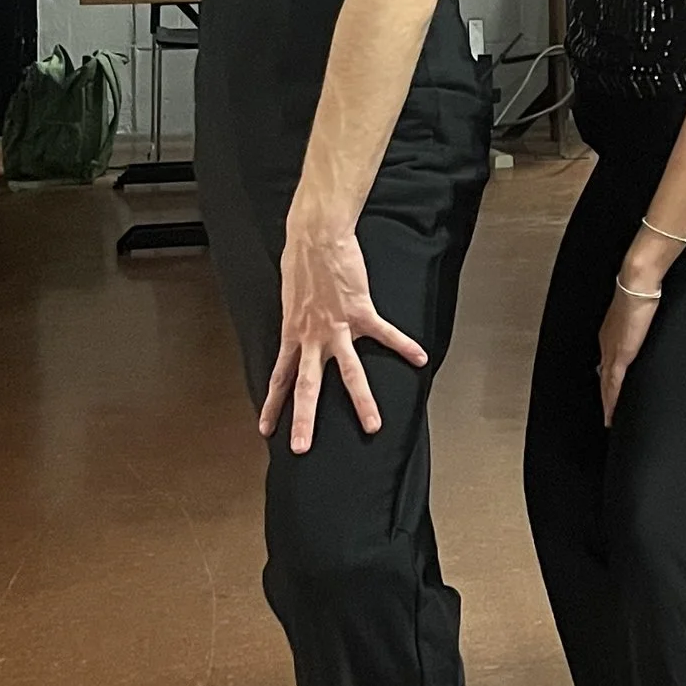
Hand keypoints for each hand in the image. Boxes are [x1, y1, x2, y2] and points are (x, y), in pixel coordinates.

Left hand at [259, 211, 427, 454]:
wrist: (315, 237)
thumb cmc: (300, 261)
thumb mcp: (290, 297)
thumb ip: (296, 319)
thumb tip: (299, 327)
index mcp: (293, 333)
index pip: (280, 377)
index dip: (273, 404)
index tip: (266, 430)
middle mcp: (312, 336)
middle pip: (308, 386)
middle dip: (305, 419)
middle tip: (301, 447)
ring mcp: (337, 327)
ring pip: (349, 372)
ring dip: (361, 401)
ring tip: (374, 425)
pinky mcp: (360, 311)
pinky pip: (385, 334)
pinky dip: (403, 346)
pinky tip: (419, 358)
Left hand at [598, 279, 661, 424]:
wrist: (637, 285)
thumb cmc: (640, 291)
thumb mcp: (638, 310)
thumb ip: (638, 321)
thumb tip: (643, 325)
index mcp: (610, 333)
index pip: (607, 362)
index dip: (607, 379)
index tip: (609, 391)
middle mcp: (606, 343)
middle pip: (603, 376)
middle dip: (604, 395)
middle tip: (607, 412)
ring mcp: (611, 350)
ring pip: (605, 384)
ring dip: (607, 403)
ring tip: (609, 418)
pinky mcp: (620, 355)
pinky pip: (613, 384)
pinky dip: (612, 400)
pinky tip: (612, 412)